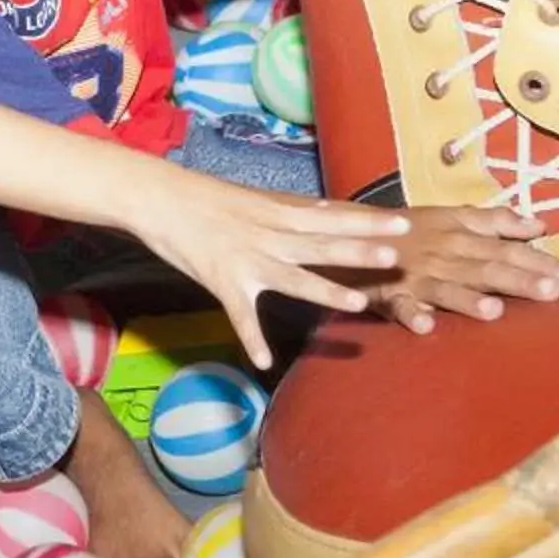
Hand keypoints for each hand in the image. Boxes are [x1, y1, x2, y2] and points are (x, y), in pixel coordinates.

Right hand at [139, 171, 408, 366]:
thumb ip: (290, 210)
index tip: (401, 222)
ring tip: (358, 302)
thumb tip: (329, 210)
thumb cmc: (203, 196)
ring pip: (293, 277)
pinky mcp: (222, 280)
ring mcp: (246, 258)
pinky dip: (252, 338)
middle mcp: (268, 234)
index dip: (366, 220)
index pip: (330, 216)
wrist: (157, 196)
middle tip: (396, 256)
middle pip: (320, 244)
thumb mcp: (253, 198)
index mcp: (276, 212)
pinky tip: (265, 362)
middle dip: (359, 251)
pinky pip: (240, 315)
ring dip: (325, 290)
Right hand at [361, 205, 558, 333]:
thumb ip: (494, 221)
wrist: (352, 234)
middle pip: (486, 268)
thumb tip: (539, 226)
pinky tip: (425, 325)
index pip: (507, 250)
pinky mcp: (389, 296)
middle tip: (553, 293)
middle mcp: (443, 256)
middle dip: (520, 280)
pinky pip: (400, 307)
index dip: (539, 262)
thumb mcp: (451, 216)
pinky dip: (411, 314)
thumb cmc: (409, 228)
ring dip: (468, 299)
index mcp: (460, 237)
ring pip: (447, 289)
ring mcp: (416, 278)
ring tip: (495, 310)